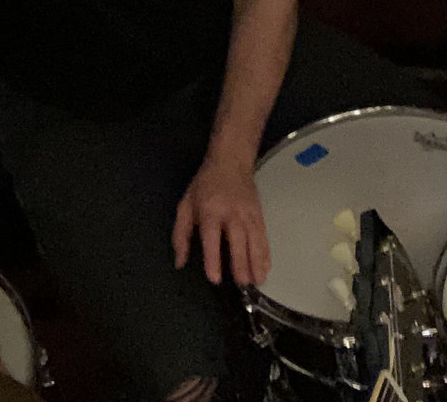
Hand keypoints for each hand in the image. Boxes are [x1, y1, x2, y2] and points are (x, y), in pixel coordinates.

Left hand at [172, 157, 269, 286]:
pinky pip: (264, 237)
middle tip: (241, 285)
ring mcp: (248, 214)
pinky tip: (266, 268)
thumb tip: (179, 262)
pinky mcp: (259, 215)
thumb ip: (181, 234)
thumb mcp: (186, 205)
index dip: (213, 259)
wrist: (231, 161)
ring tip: (257, 283)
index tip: (215, 278)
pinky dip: (266, 254)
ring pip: (255, 242)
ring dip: (256, 263)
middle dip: (241, 265)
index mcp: (210, 211)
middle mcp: (231, 213)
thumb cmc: (205, 185)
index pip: (212, 238)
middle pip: (238, 242)